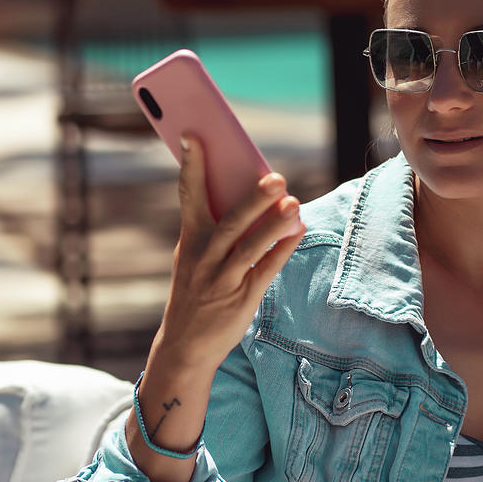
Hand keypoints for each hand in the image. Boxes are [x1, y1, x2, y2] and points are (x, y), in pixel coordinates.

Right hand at [151, 133, 305, 370]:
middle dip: (251, 200)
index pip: (188, 197)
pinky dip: (282, 250)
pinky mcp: (241, 300)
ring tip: (293, 203)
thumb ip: (214, 227)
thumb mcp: (193, 257)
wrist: (184, 346)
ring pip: (248, 249)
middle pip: (228, 223)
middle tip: (276, 176)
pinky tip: (299, 231)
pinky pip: (264, 272)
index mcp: (189, 241)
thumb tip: (250, 193)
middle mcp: (203, 259)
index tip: (194, 135)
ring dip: (272, 226)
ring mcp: (221, 281)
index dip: (191, 166)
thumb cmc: (195, 290)